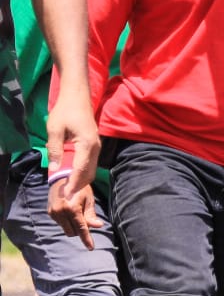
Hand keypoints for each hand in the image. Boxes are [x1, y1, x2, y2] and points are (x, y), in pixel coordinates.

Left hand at [45, 86, 99, 207]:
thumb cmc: (65, 111)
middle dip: (78, 186)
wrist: (77, 96)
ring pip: (91, 170)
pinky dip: (83, 174)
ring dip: (81, 181)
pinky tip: (73, 178)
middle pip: (89, 173)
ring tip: (69, 192)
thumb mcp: (55, 130)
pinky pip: (90, 164)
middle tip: (67, 199)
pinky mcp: (94, 146)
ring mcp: (96, 147)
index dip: (73, 184)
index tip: (66, 196)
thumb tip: (56, 169)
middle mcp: (95, 147)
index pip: (81, 169)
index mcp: (87, 144)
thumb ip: (55, 150)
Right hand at [47, 177, 101, 248]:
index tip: (91, 248)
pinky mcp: (50, 212)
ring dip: (73, 226)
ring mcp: (54, 213)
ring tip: (76, 213)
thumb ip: (91, 215)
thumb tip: (98, 226)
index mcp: (73, 209)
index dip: (86, 239)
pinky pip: (60, 224)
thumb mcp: (89, 200)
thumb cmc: (81, 189)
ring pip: (66, 229)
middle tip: (85, 219)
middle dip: (80, 230)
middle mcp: (61, 212)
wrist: (63, 179)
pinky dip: (66, 222)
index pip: (81, 228)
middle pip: (73, 232)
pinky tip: (69, 211)